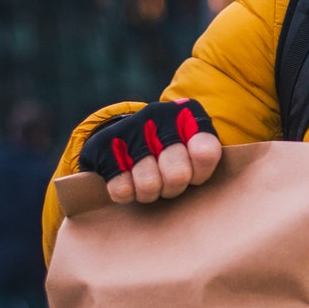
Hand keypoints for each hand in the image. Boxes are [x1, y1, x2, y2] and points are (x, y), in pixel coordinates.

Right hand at [78, 100, 222, 204]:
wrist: (123, 138)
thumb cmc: (170, 152)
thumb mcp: (193, 148)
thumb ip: (206, 159)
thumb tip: (204, 179)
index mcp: (187, 114)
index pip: (205, 153)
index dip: (200, 174)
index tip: (194, 176)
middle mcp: (158, 115)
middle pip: (177, 175)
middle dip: (174, 188)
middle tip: (169, 184)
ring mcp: (129, 128)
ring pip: (148, 184)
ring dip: (150, 193)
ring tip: (150, 184)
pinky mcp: (102, 146)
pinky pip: (121, 188)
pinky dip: (128, 193)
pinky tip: (129, 181)